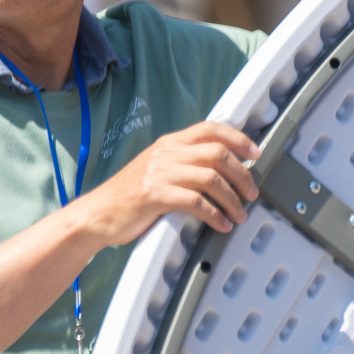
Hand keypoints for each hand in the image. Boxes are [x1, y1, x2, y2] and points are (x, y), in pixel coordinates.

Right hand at [78, 121, 260, 243]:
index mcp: (169, 143)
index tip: (255, 153)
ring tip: (240, 214)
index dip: (238, 139)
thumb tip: (222, 170)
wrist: (97, 213)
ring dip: (232, 198)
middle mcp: (166, 153)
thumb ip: (184, 163)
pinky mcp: (154, 195)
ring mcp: (160, 173)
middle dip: (241, 174)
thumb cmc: (130, 196)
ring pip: (211, 178)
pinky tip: (221, 224)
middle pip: (217, 153)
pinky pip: (195, 202)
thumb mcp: (157, 169)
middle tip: (251, 193)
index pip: (210, 129)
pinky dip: (215, 215)